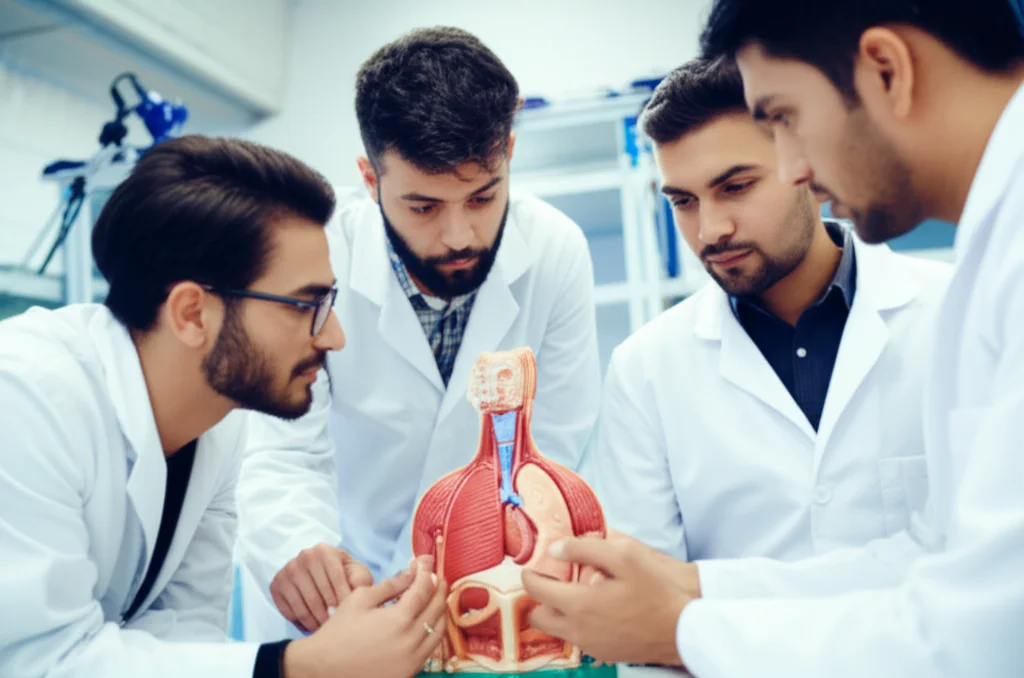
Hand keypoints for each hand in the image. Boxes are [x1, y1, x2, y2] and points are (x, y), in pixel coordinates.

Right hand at [270, 543, 374, 631]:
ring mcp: (287, 570)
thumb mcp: (356, 574)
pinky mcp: (276, 584)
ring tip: (326, 631)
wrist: (321, 571)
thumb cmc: (344, 575)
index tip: (349, 616)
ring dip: (315, 624)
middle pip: (317, 596)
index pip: (335, 579)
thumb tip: (357, 594)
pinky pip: (288, 612)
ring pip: (302, 607)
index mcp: (325, 551)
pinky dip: (301, 624)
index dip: (343, 600)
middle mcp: (304, 557)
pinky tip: (312, 627)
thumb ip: (361, 581)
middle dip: (329, 617)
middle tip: (337, 629)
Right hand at [283, 556, 447, 677]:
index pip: (423, 589)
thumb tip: (412, 572)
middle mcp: (411, 640)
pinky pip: (431, 647)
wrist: (324, 668)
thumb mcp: (361, 599)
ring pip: (439, 629)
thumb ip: (391, 585)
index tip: (426, 560)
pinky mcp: (410, 671)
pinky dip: (434, 630)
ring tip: (435, 595)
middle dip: (438, 587)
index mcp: (399, 619)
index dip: (426, 571)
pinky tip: (427, 620)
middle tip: (435, 575)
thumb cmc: (339, 631)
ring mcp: (413, 659)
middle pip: (437, 608)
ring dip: (440, 609)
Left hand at [521, 531, 696, 665]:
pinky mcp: (602, 654)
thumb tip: (554, 549)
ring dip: (554, 611)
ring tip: (570, 592)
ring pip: (555, 630)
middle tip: (550, 580)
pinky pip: (575, 638)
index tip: (534, 563)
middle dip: (538, 597)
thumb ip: (584, 548)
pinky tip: (592, 608)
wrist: (683, 629)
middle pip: (537, 616)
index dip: (530, 573)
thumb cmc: (655, 589)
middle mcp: (577, 629)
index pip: (535, 589)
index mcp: (578, 604)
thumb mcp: (624, 556)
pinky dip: (573, 624)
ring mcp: (589, 645)